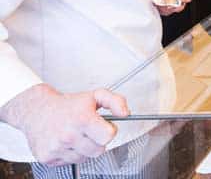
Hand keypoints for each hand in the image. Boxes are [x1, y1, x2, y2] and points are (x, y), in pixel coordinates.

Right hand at [0, 84, 128, 165]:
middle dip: (98, 140)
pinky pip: (70, 162)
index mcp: (81, 119)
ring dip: (85, 148)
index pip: (108, 136)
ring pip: (85, 158)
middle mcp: (68, 135)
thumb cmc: (68, 104)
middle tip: (90, 130)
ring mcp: (57, 148)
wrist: (37, 110)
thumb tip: (125, 113)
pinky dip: (71, 153)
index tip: (105, 125)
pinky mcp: (48, 158)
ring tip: (77, 135)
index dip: (109, 130)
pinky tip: (67, 142)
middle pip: (99, 150)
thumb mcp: (95, 96)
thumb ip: (115, 101)